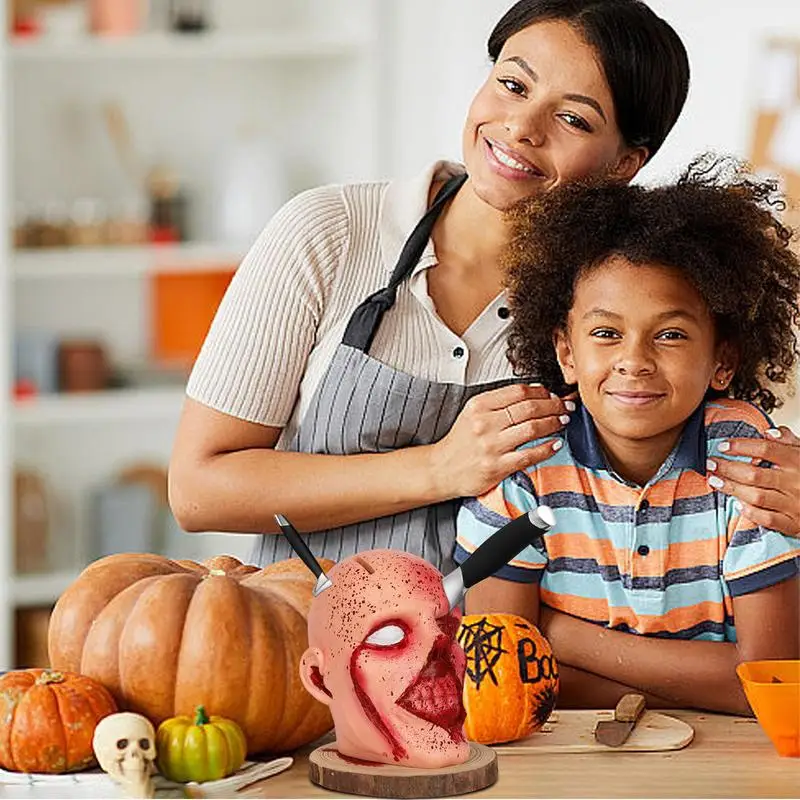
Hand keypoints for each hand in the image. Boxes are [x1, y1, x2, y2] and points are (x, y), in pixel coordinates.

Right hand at [429, 383, 572, 498]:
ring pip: (533, 428)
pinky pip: (530, 455)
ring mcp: (491, 446)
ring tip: (563, 421)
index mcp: (479, 406)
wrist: (442, 469)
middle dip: (554, 405)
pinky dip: (548, 448)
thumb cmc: (461, 442)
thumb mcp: (473, 413)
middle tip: (565, 406)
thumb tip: (535, 391)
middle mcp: (484, 423)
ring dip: (554, 423)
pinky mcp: (497, 467)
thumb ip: (499, 402)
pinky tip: (556, 443)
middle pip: (529, 407)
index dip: (541, 391)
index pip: (518, 391)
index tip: (552, 394)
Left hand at [707, 425, 799, 536]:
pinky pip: (767, 519)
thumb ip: (788, 441)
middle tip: (710, 464)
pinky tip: (737, 504)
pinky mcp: (793, 523)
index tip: (723, 446)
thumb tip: (768, 432)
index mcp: (798, 461)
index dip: (741, 446)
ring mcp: (794, 504)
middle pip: (754, 474)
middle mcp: (796, 482)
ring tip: (715, 482)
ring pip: (756, 496)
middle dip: (727, 468)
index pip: (766, 449)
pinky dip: (750, 512)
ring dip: (732, 489)